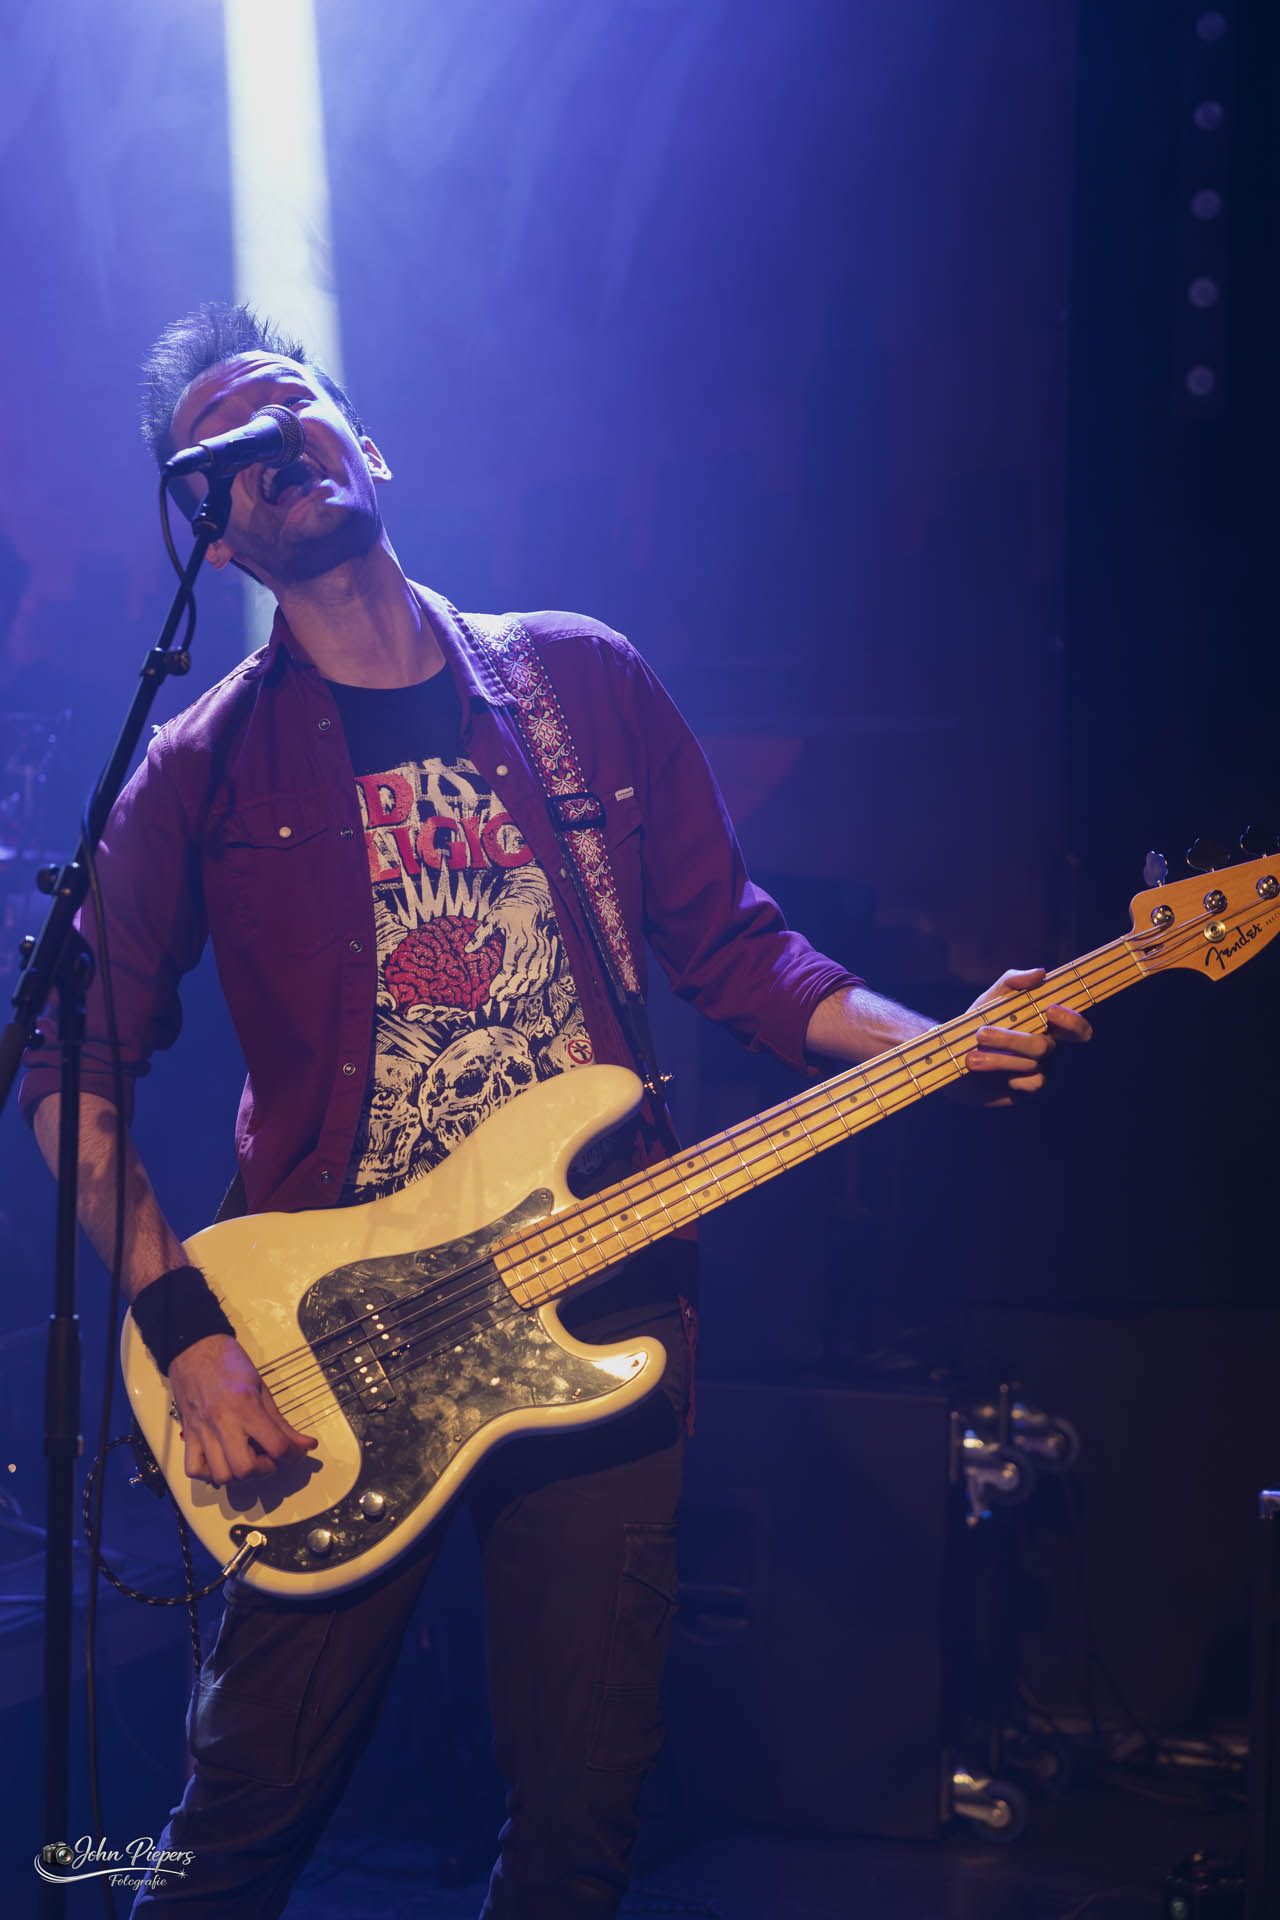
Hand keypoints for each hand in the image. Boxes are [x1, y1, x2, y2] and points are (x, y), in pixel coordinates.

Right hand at [167, 1334, 317, 1486]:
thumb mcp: (262, 1388)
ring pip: (220, 1476)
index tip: (296, 1454)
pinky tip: (222, 1461)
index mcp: (246, 1406)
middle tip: (268, 1457)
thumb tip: (306, 1444)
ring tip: (247, 1459)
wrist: (194, 1349)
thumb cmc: (229, 1363)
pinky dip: (209, 1474)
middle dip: (264, 1470)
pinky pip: (194, 1470)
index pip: (276, 1446)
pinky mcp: (187, 1434)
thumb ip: (282, 1422)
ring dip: (239, 1475)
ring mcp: (202, 1431)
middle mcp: (222, 1422)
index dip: (294, 1456)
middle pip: (245, 1469)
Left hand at [466, 901, 555, 1000]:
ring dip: (524, 990)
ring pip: (536, 977)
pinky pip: (547, 973)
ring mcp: (543, 950)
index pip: (509, 969)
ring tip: (512, 997)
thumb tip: (468, 949)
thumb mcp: (492, 918)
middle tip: (500, 998)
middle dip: (511, 990)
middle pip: (523, 977)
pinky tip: (529, 991)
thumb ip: (480, 935)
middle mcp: (532, 947)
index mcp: (517, 940)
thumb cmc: (510, 909)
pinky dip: (539, 984)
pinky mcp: (549, 951)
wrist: (533, 900)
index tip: (493, 992)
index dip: (501, 983)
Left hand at [956, 966, 1091, 1106]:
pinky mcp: (1027, 1090)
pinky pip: (1030, 1083)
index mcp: (1046, 1026)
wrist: (953, 1058)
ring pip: (1032, 1064)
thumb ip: (1012, 982)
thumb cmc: (977, 1023)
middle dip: (1009, 1040)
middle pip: (1044, 1045)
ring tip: (970, 1058)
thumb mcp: (990, 999)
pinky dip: (1008, 1076)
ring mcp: (1041, 1071)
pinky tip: (987, 1072)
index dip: (1072, 1020)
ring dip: (997, 1059)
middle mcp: (1049, 1048)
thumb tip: (1041, 973)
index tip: (1049, 1010)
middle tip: (980, 1034)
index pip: (1076, 1027)